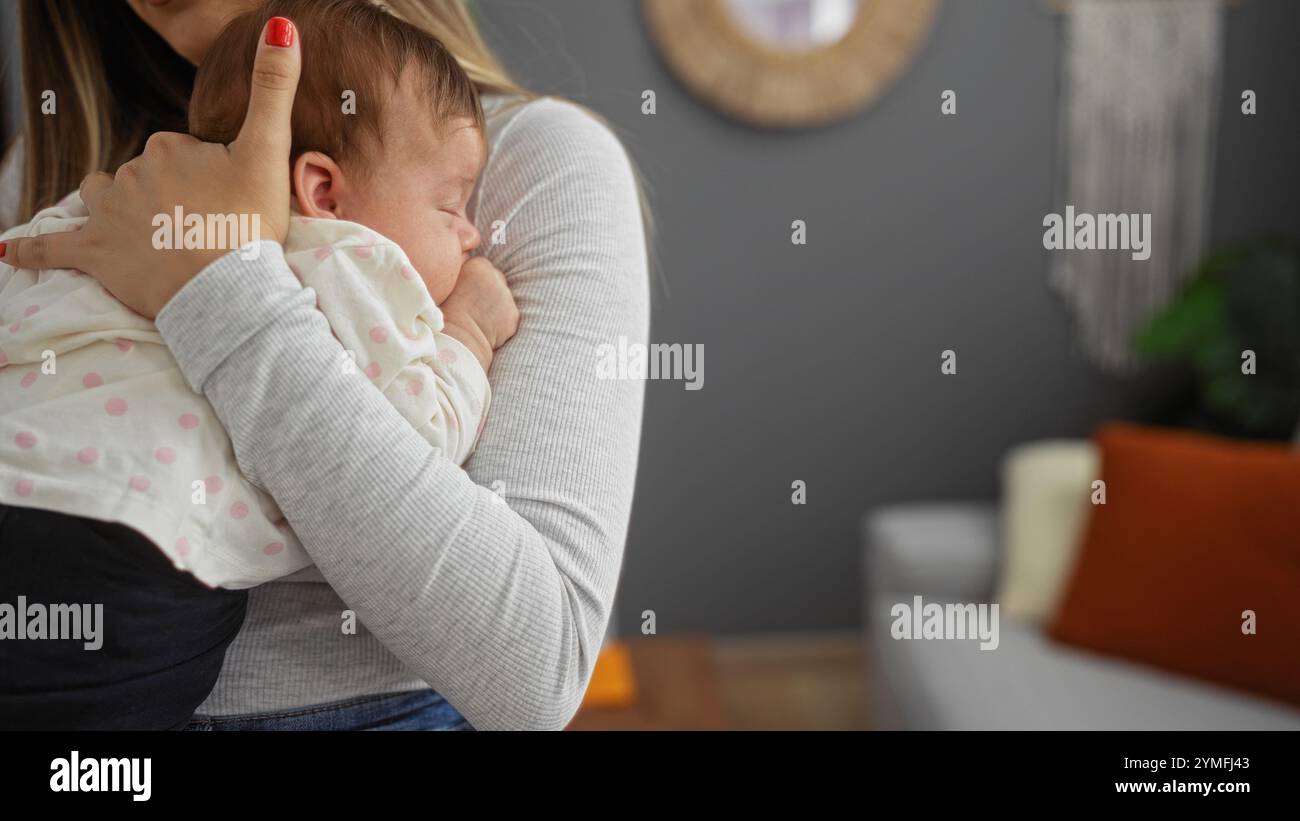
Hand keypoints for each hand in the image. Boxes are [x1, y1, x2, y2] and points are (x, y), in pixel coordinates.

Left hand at [1, 17, 301, 318]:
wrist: (229, 289)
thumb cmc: (251, 222)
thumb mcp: (271, 150)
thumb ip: (274, 87)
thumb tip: (281, 24)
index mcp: (170, 149)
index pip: (181, 152)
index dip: (206, 176)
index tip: (228, 202)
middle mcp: (133, 173)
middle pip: (146, 175)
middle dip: (169, 194)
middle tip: (206, 227)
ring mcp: (110, 214)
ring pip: (103, 195)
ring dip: (118, 206)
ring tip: (149, 233)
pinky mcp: (96, 253)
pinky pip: (53, 247)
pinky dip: (32, 248)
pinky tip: (10, 250)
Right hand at [442, 257, 519, 351]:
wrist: (456, 339)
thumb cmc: (442, 311)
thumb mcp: (445, 282)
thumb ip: (458, 267)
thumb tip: (463, 258)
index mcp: (479, 265)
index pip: (481, 267)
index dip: (472, 280)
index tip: (463, 291)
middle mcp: (497, 277)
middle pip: (495, 280)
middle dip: (486, 290)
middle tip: (472, 305)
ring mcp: (507, 297)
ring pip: (502, 299)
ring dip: (494, 306)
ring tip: (477, 317)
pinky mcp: (513, 316)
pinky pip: (507, 316)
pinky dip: (500, 321)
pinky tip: (486, 328)